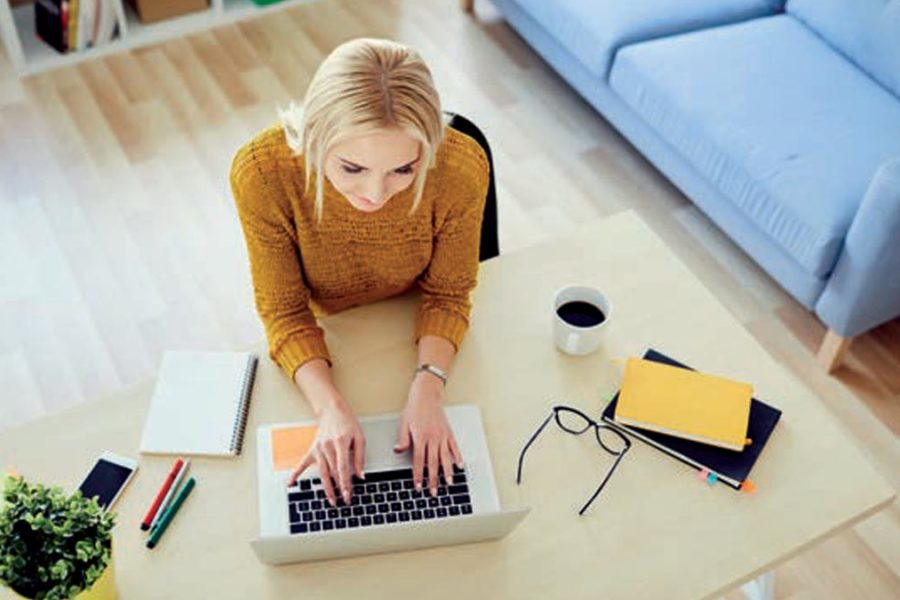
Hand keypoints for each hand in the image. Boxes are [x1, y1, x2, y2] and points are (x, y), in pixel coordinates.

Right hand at [288, 396, 365, 506]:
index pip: (343, 469)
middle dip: (339, 489)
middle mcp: (327, 447)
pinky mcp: (312, 450)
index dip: (346, 484)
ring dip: (326, 488)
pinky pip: (302, 463)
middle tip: (343, 501)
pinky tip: (291, 483)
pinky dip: (296, 474)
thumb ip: (359, 458)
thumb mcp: (359, 437)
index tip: (348, 495)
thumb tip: (361, 475)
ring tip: (331, 500)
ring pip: (322, 472)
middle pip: (333, 473)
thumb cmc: (347, 423)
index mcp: (340, 444)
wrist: (332, 411)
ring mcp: (318, 449)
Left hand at [394, 374, 462, 495]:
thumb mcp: (404, 423)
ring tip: (449, 483)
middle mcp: (433, 437)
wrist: (427, 394)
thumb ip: (402, 439)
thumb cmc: (414, 408)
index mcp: (420, 436)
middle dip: (433, 479)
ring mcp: (442, 435)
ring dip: (448, 472)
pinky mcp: (449, 432)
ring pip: (446, 457)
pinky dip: (457, 457)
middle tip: (433, 492)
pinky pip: (454, 447)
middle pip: (433, 463)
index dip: (418, 475)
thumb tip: (398, 451)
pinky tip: (459, 466)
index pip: (418, 461)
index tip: (418, 486)